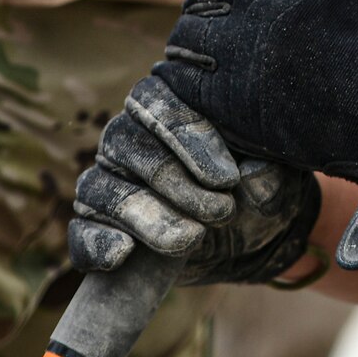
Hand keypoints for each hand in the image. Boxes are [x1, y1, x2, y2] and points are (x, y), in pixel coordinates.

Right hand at [69, 76, 320, 286]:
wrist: (249, 235)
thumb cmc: (259, 189)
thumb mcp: (276, 180)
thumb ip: (268, 174)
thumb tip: (254, 176)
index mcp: (167, 104)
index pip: (157, 102)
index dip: (188, 136)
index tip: (227, 178)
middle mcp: (128, 137)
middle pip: (128, 146)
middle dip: (174, 181)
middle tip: (221, 212)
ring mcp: (108, 182)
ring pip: (104, 190)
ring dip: (147, 217)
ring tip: (191, 240)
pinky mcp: (99, 229)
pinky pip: (81, 233)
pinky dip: (95, 244)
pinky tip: (122, 254)